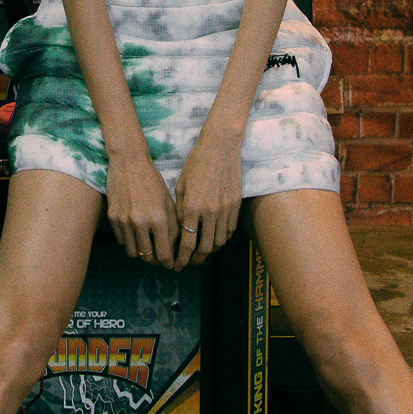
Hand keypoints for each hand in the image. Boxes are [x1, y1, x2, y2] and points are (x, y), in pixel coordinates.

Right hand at [106, 150, 179, 269]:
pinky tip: (136, 233)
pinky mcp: (112, 218)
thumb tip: (175, 248)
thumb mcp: (168, 202)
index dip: (168, 263)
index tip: (171, 265)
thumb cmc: (152, 181)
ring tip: (147, 247)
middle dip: (155, 261)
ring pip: (132, 252)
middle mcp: (140, 223)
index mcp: (158, 219)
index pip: (163, 253)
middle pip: (146, 257)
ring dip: (141, 253)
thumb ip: (173, 226)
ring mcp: (124, 221)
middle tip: (159, 258)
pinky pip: (121, 240)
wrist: (128, 163)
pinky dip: (129, 241)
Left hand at [172, 128, 242, 269]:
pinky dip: (222, 239)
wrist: (220, 148)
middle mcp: (209, 212)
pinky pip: (229, 230)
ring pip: (219, 242)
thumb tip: (180, 231)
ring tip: (202, 253)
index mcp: (191, 208)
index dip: (181, 258)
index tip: (177, 265)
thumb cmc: (195, 164)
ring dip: (210, 251)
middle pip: (205, 247)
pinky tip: (215, 240)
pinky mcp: (236, 205)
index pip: (187, 243)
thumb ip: (180, 210)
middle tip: (189, 263)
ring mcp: (225, 210)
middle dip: (196, 259)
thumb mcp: (181, 186)